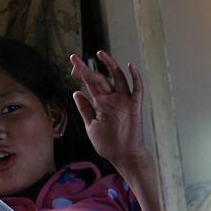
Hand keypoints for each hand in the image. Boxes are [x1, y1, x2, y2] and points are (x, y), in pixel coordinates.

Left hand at [69, 51, 147, 169]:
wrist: (122, 156)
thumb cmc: (107, 143)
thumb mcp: (90, 125)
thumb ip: (85, 109)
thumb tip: (76, 93)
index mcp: (100, 103)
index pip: (90, 83)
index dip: (81, 72)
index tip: (72, 62)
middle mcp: (111, 99)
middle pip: (100, 78)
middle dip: (87, 69)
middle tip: (75, 60)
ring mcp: (123, 101)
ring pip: (118, 78)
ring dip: (110, 65)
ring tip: (100, 54)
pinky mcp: (135, 106)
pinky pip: (137, 88)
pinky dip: (135, 77)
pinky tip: (130, 66)